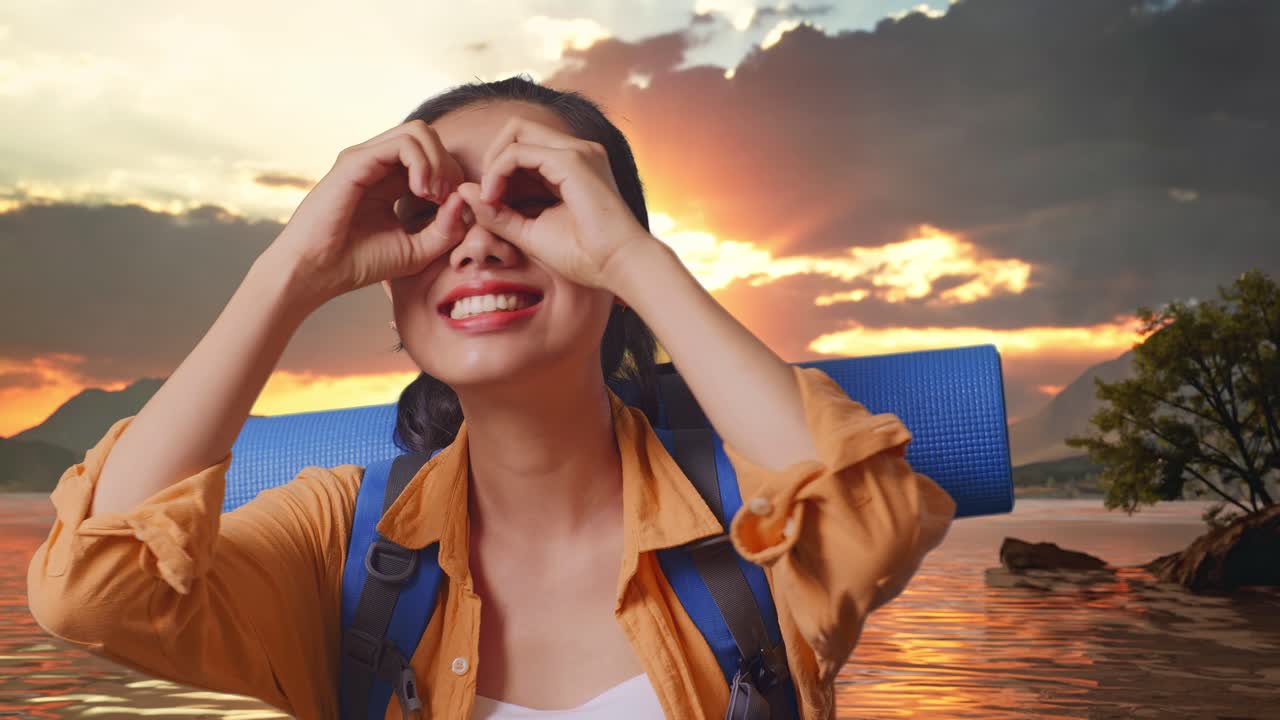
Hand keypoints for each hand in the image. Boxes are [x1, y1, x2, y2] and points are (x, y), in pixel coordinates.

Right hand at [265, 119, 472, 305]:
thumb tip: (465, 197)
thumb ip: (447, 228)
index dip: (454, 178)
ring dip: (438, 161)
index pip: (435, 157)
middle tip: (447, 200)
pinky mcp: (356, 160)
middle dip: (449, 166)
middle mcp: (378, 164)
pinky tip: (423, 190)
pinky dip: (423, 163)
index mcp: (391, 180)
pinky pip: (403, 143)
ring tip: (434, 194)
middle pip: (430, 138)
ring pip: (419, 132)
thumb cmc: (360, 263)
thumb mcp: (418, 250)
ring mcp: (366, 158)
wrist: (316, 272)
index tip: (455, 210)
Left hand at [453, 117, 658, 290]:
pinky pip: (518, 150)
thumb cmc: (585, 256)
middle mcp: (577, 151)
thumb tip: (463, 190)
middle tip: (484, 193)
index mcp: (572, 166)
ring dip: (493, 161)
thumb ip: (498, 212)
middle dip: (492, 156)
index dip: (497, 169)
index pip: (523, 147)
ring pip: (516, 131)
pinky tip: (494, 196)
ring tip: (489, 196)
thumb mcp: (530, 232)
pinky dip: (498, 170)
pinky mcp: (571, 159)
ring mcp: (576, 150)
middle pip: (517, 129)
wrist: (619, 265)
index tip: (489, 203)